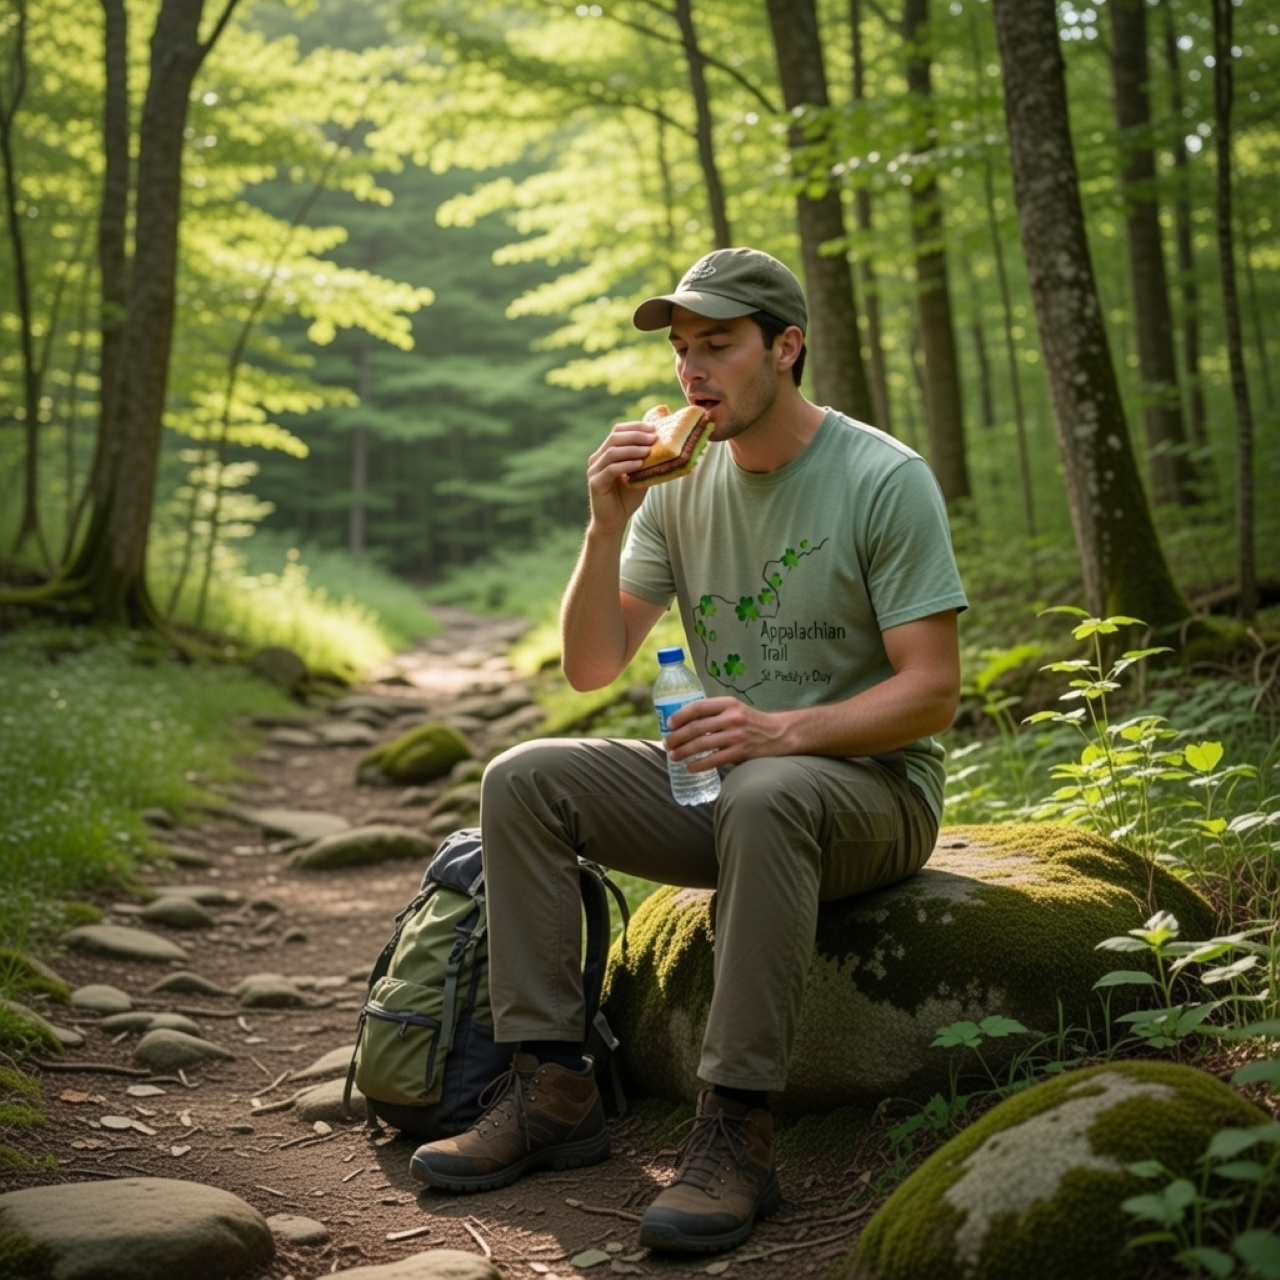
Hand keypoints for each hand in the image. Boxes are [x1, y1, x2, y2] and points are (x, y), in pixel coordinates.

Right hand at [586, 419, 656, 535]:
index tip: (653, 428)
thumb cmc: (626, 498)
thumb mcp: (640, 475)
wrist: (614, 521)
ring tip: (648, 450)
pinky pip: (611, 469)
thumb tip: (665, 446)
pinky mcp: (595, 483)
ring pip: (612, 452)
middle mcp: (597, 459)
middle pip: (614, 438)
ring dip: (632, 449)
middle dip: (635, 435)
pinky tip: (639, 464)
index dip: (635, 427)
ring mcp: (594, 470)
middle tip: (653, 438)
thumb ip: (646, 461)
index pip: (618, 431)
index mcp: (606, 453)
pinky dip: (626, 465)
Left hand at [663, 696, 786, 770]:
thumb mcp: (735, 709)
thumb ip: (715, 713)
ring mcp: (736, 735)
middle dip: (676, 737)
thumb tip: (685, 723)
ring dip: (683, 752)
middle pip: (695, 727)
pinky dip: (699, 765)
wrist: (780, 734)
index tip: (668, 724)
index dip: (680, 716)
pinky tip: (690, 768)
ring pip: (701, 744)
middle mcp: (731, 717)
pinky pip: (714, 760)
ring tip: (674, 756)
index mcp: (728, 703)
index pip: (697, 707)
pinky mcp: (741, 752)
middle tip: (666, 744)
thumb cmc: (752, 722)